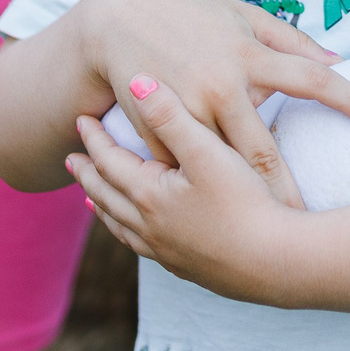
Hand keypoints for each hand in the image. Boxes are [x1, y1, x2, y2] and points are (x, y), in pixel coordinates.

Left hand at [68, 79, 308, 300]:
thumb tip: (136, 81)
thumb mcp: (208, 152)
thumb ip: (171, 117)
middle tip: (71, 161)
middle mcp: (150, 228)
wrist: (278, 263)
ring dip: (104, 208)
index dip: (94, 139)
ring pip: (122, 227)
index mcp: (149, 196)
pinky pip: (144, 249)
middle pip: (107, 196)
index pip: (110, 162)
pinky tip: (141, 236)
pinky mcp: (189, 269)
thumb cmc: (246, 203)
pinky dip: (130, 235)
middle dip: (88, 176)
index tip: (80, 120)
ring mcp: (168, 253)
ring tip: (92, 199)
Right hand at [82, 0, 349, 207]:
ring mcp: (186, 111)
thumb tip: (337, 61)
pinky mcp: (156, 131)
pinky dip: (200, 191)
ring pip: (223, 170)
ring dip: (247, 203)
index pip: (312, 78)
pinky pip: (183, 169)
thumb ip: (291, 41)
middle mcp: (220, 86)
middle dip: (291, 192)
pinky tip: (218, 217)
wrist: (118, 20)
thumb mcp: (242, 17)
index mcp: (248, 57)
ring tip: (274, 234)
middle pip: (264, 151)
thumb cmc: (191, 16)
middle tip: (319, 222)